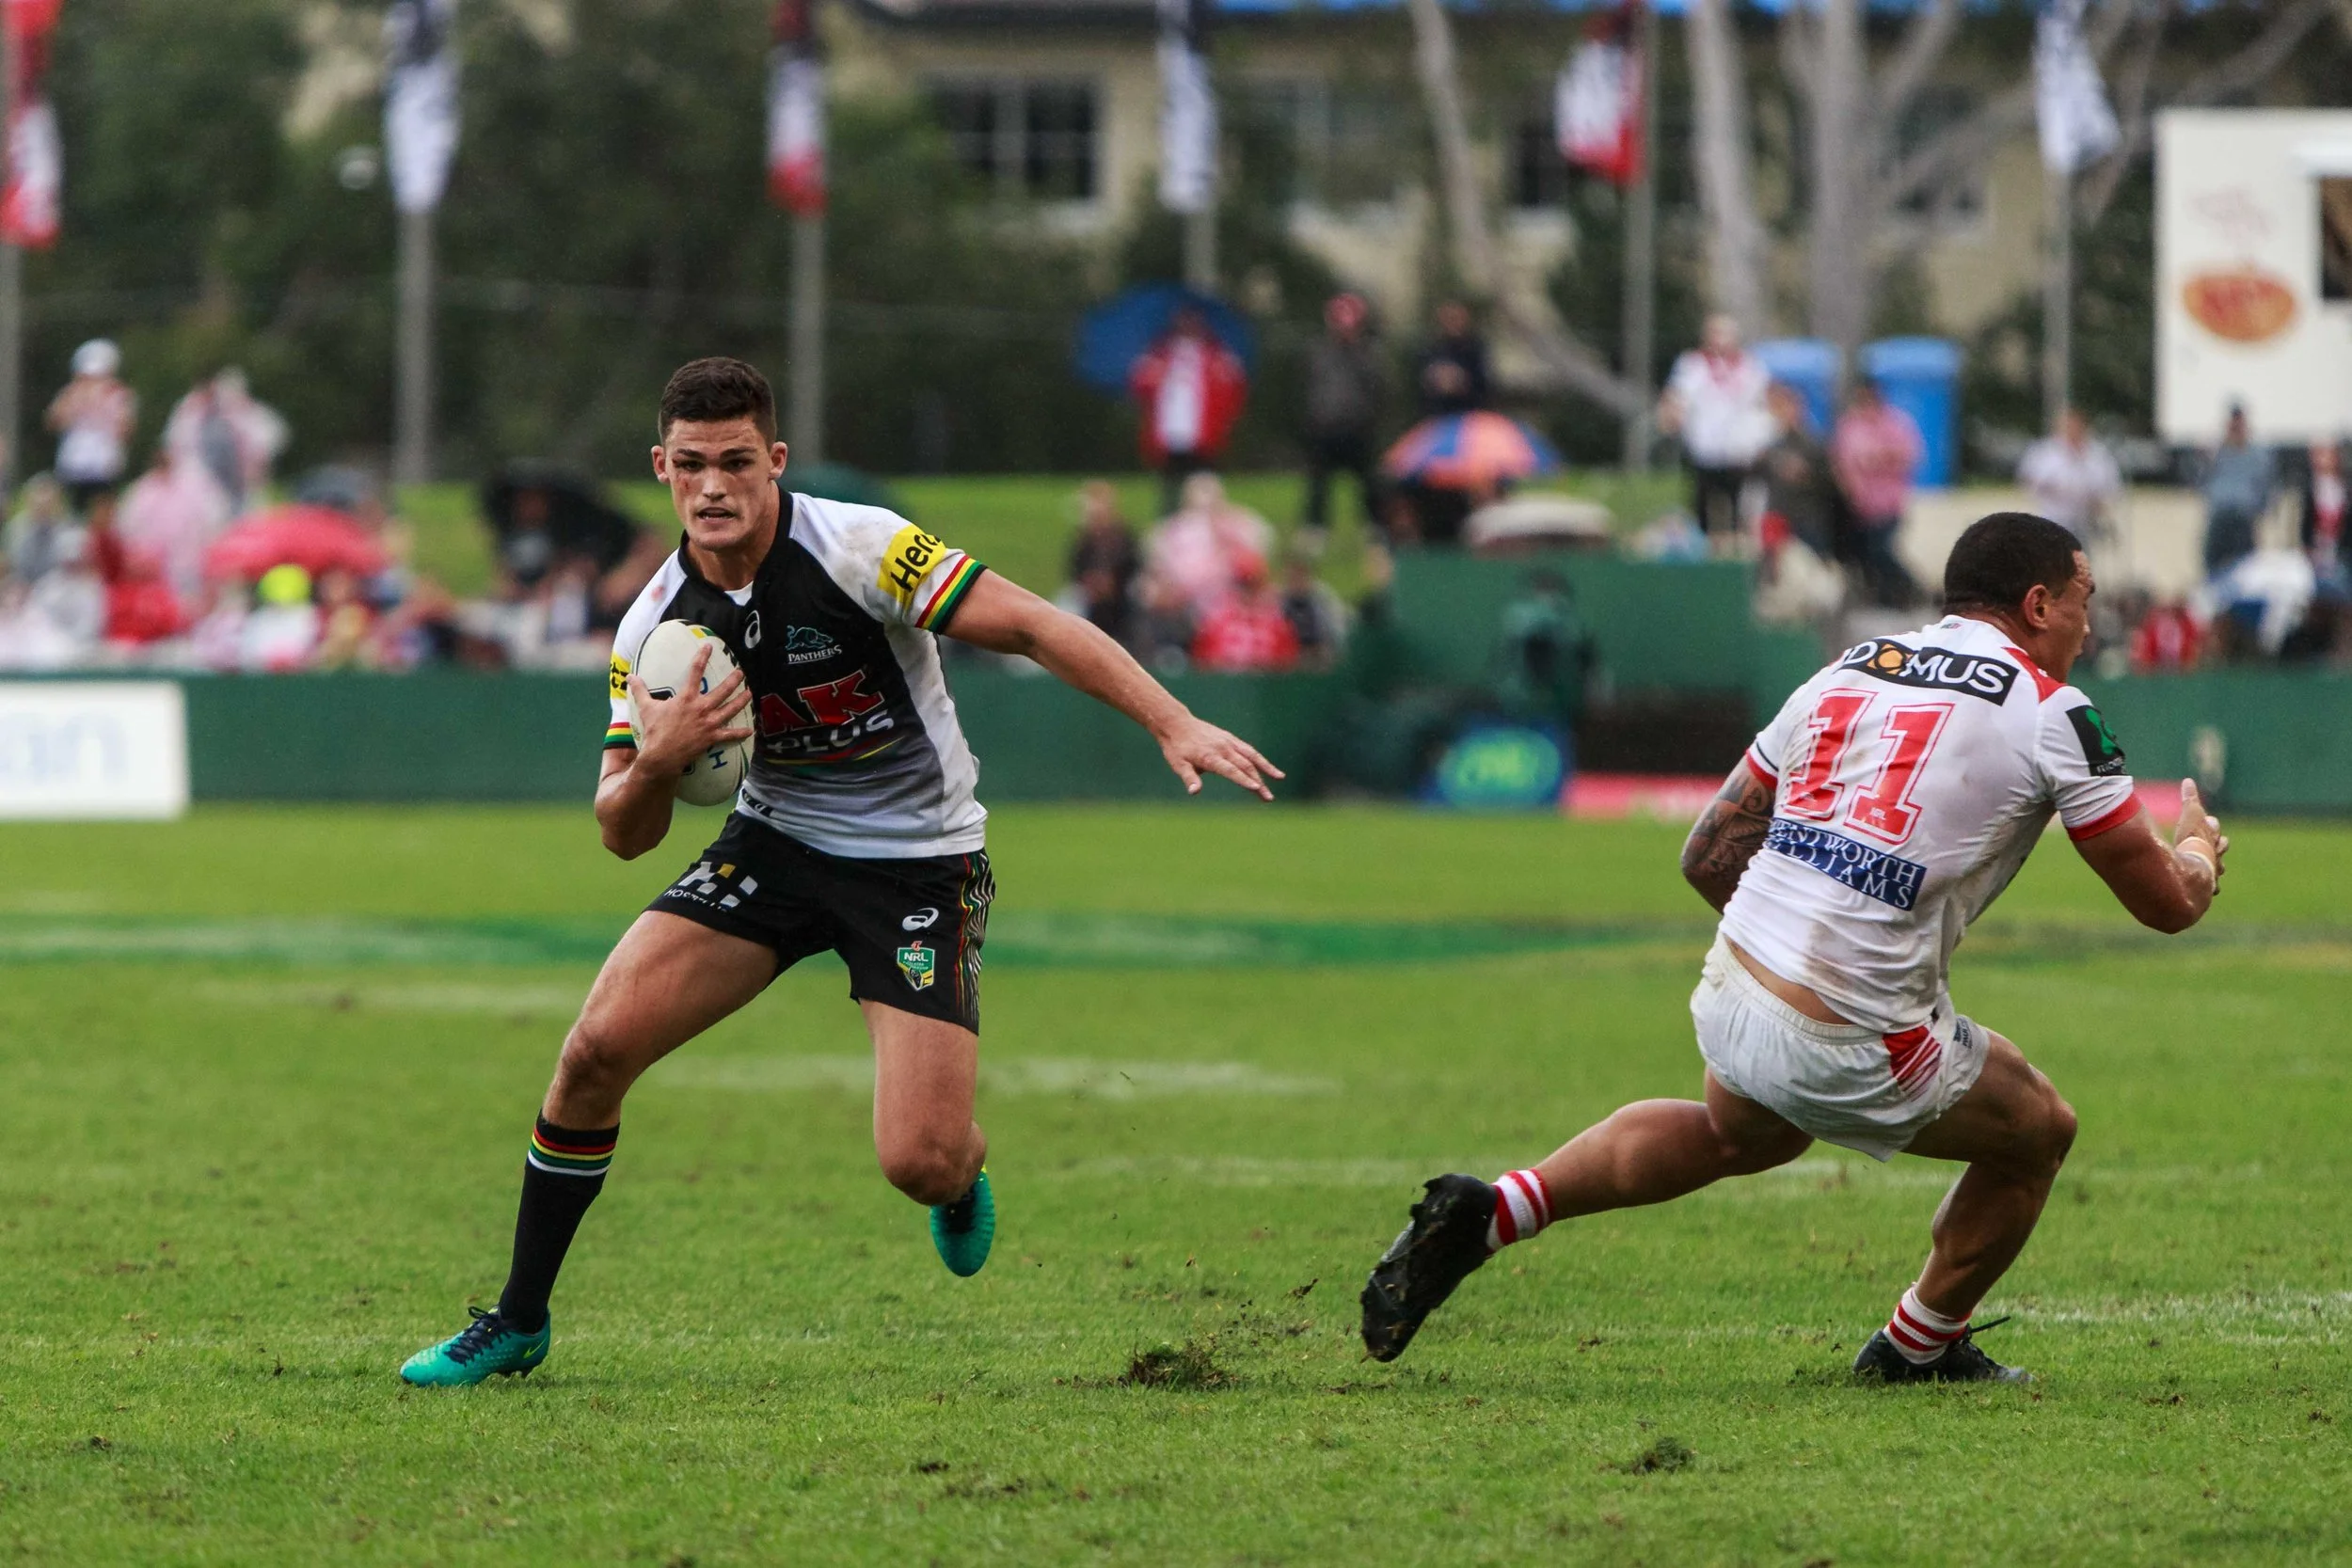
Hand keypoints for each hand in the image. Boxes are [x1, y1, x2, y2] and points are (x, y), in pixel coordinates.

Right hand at [628, 643, 752, 777]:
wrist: (662, 755)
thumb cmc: (655, 730)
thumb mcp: (646, 708)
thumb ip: (640, 690)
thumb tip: (629, 676)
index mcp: (686, 698)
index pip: (696, 671)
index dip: (702, 656)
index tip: (709, 646)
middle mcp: (701, 708)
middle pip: (723, 690)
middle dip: (734, 680)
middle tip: (741, 672)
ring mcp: (709, 723)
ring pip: (731, 709)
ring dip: (742, 701)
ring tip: (750, 693)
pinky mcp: (712, 737)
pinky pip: (730, 734)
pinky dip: (740, 732)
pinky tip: (750, 729)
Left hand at [1157, 716, 1283, 800]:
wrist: (1177, 724)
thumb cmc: (1176, 748)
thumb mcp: (1178, 765)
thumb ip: (1189, 778)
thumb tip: (1194, 792)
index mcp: (1211, 757)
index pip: (1231, 770)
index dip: (1244, 780)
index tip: (1256, 789)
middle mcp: (1223, 748)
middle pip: (1245, 766)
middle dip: (1259, 783)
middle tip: (1268, 798)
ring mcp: (1228, 742)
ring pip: (1251, 756)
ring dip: (1266, 768)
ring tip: (1280, 777)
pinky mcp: (1230, 738)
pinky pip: (1248, 749)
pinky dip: (1259, 759)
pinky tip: (1267, 767)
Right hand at [2172, 779, 2228, 889]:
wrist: (2193, 873)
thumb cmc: (2192, 844)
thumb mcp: (2190, 817)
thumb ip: (2190, 799)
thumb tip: (2188, 781)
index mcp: (2214, 843)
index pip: (2217, 835)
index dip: (2213, 830)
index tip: (2210, 824)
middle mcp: (2216, 860)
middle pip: (2219, 854)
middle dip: (2217, 850)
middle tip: (2214, 848)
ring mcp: (2212, 877)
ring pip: (2216, 875)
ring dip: (2212, 873)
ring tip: (2209, 876)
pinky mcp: (2204, 893)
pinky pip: (2207, 893)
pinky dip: (2205, 892)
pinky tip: (2202, 895)